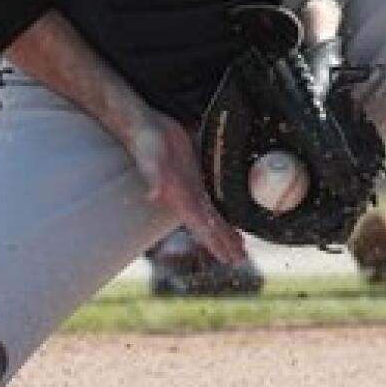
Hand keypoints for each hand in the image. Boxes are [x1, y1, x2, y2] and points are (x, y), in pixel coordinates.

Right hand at [125, 108, 245, 264]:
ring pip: (213, 214)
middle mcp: (186, 196)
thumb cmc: (145, 141)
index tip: (227, 258)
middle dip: (224, 243)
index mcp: (177, 197)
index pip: (199, 226)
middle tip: (241, 260)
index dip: (213, 242)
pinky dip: (223, 208)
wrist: (145, 126)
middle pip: (209, 225)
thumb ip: (153, 175)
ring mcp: (192, 186)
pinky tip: (232, 215)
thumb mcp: (150, 157)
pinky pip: (213, 196)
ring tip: (240, 246)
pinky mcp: (197, 173)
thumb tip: (153, 194)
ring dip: (225, 231)